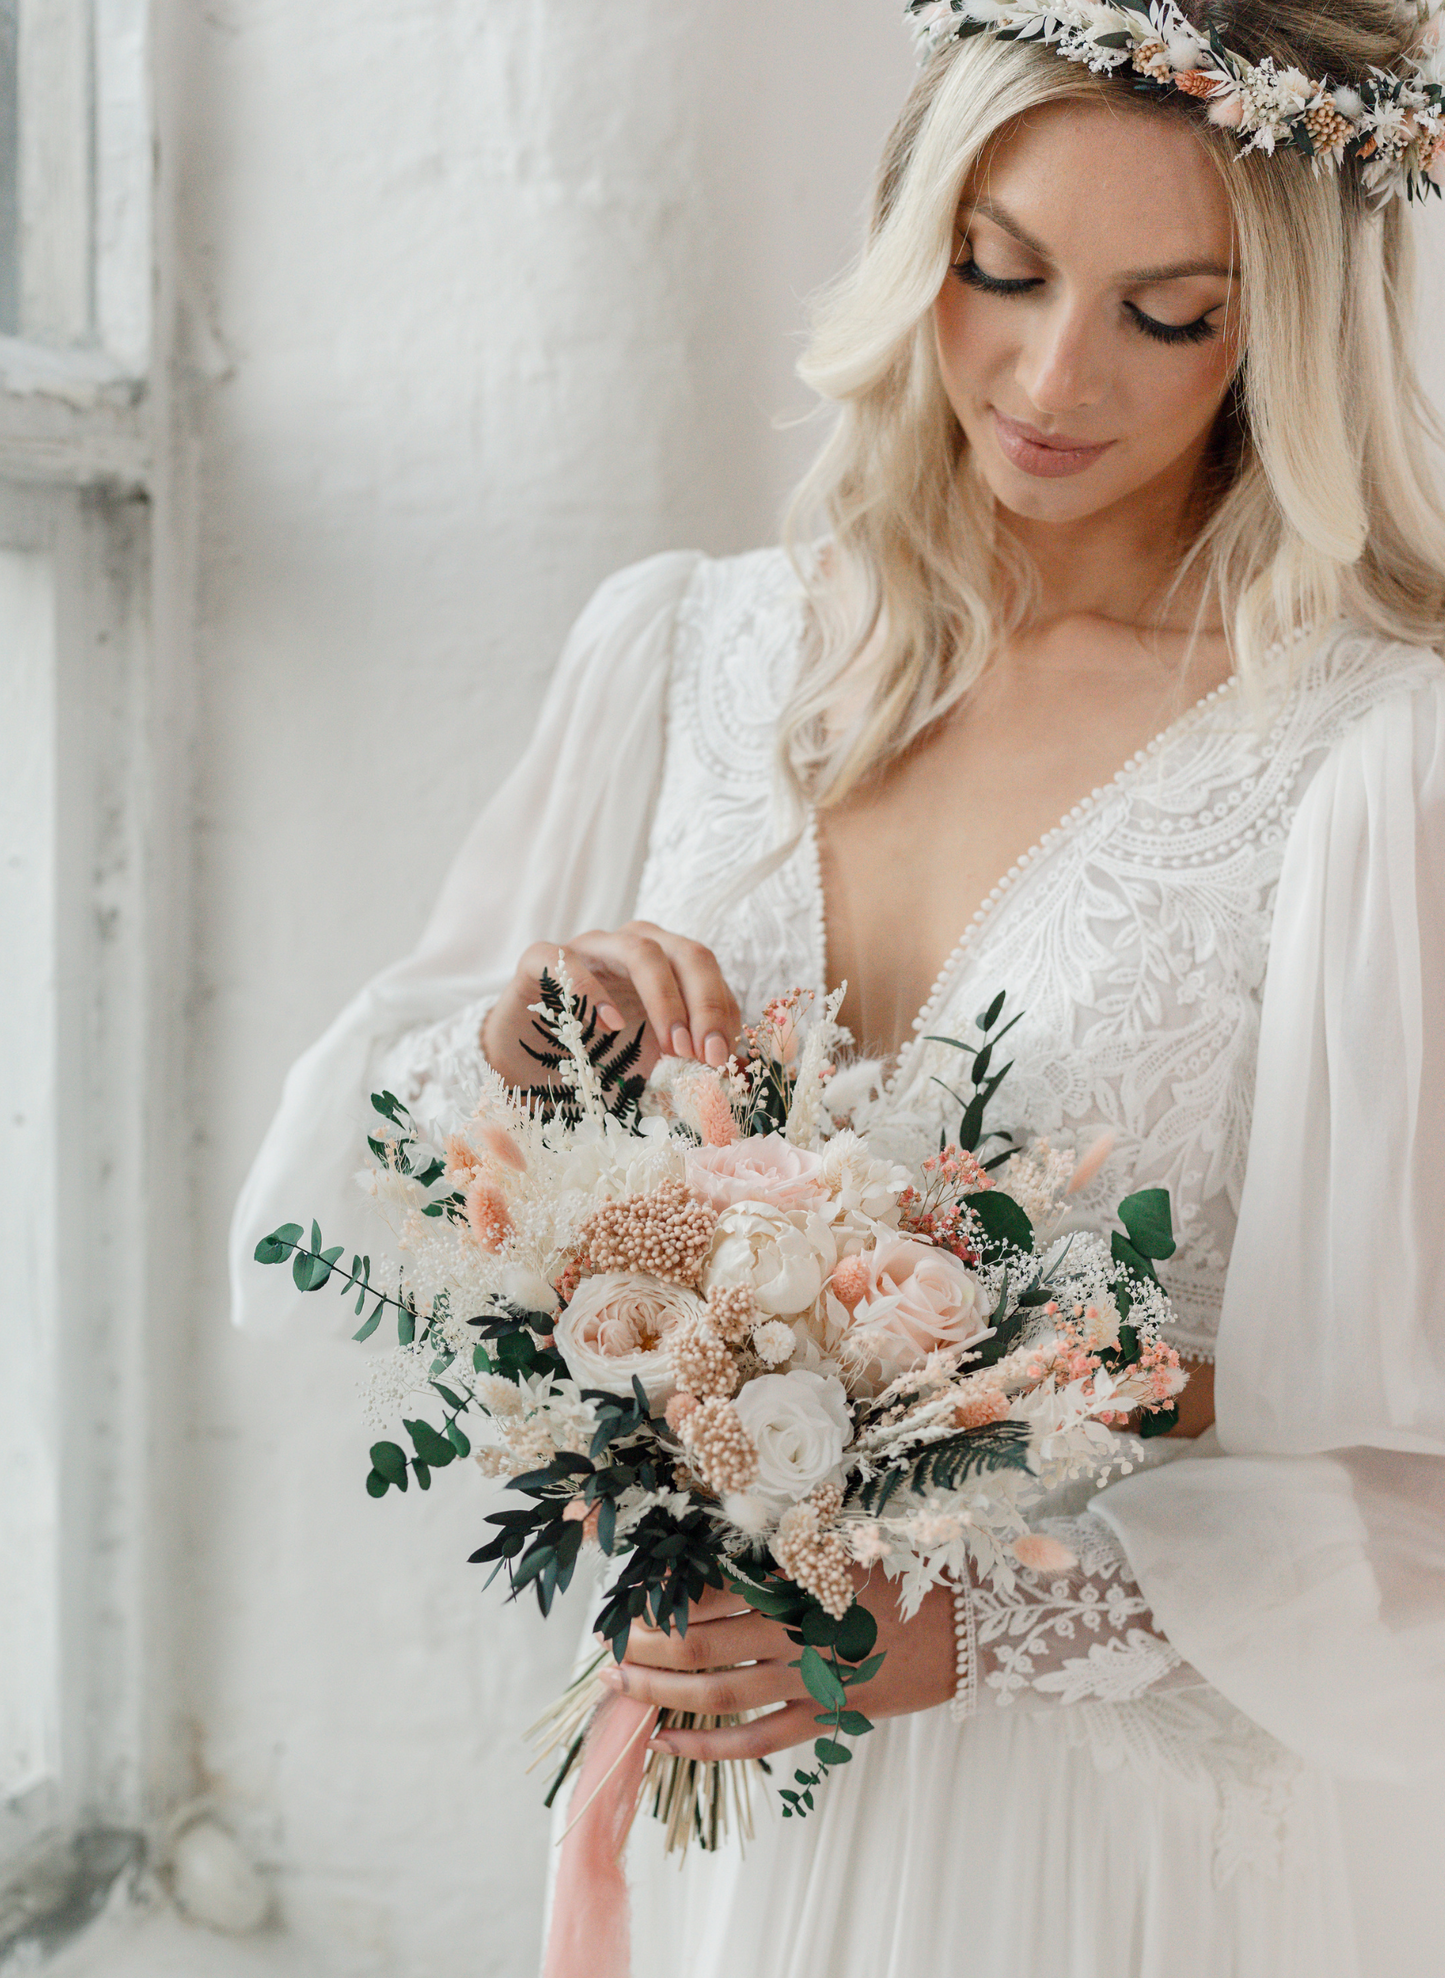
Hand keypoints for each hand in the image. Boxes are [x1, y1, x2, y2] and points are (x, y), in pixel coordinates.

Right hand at [480, 921, 741, 1090]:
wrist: (525, 1059)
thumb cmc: (593, 1052)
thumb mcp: (650, 1057)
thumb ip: (690, 1055)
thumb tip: (741, 1066)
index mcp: (664, 963)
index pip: (708, 974)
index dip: (721, 1013)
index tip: (722, 1060)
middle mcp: (631, 946)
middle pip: (686, 953)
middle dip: (704, 1004)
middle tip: (707, 1055)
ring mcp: (587, 948)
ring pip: (639, 949)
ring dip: (664, 998)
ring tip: (672, 1046)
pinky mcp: (540, 959)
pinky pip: (568, 960)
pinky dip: (592, 989)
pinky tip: (609, 1024)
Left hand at [606, 1578, 956, 1761]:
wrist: (975, 1626)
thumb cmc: (909, 1573)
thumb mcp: (848, 1545)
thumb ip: (788, 1553)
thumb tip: (721, 1553)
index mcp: (801, 1580)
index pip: (714, 1590)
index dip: (665, 1598)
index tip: (626, 1600)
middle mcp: (800, 1629)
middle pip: (705, 1642)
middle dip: (648, 1647)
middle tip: (607, 1647)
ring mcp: (814, 1678)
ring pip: (723, 1691)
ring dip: (665, 1692)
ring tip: (620, 1689)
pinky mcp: (830, 1715)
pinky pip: (760, 1738)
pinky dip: (712, 1744)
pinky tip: (669, 1742)